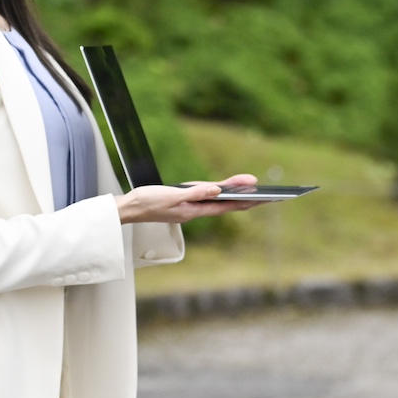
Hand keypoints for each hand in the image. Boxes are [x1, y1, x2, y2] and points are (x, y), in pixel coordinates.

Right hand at [115, 174, 263, 224]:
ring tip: (253, 186)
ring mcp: (191, 206)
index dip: (245, 201)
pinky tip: (225, 187)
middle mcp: (196, 210)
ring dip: (235, 193)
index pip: (226, 205)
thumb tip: (217, 190)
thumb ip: (194, 192)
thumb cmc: (146, 202)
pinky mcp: (184, 201)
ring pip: (218, 199)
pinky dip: (219, 191)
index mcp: (194, 210)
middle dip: (247, 198)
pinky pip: (207, 196)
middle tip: (269, 195)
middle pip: (227, 203)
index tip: (262, 197)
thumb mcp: (171, 195)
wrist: (128, 208)